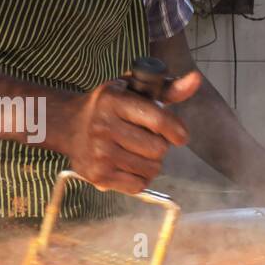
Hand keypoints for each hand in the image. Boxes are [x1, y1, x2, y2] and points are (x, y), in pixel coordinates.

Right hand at [60, 71, 199, 194]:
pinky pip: (138, 185)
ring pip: (151, 169)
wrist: (69, 126)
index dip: (176, 130)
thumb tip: (196, 79)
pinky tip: (129, 165)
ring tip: (138, 152)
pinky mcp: (98, 176)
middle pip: (158, 149)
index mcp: (113, 100)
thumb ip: (166, 88)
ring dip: (151, 163)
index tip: (179, 135)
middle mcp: (103, 126)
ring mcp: (99, 154)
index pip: (158, 120)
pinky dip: (140, 177)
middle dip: (160, 146)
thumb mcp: (133, 89)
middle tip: (148, 140)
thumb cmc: (108, 106)